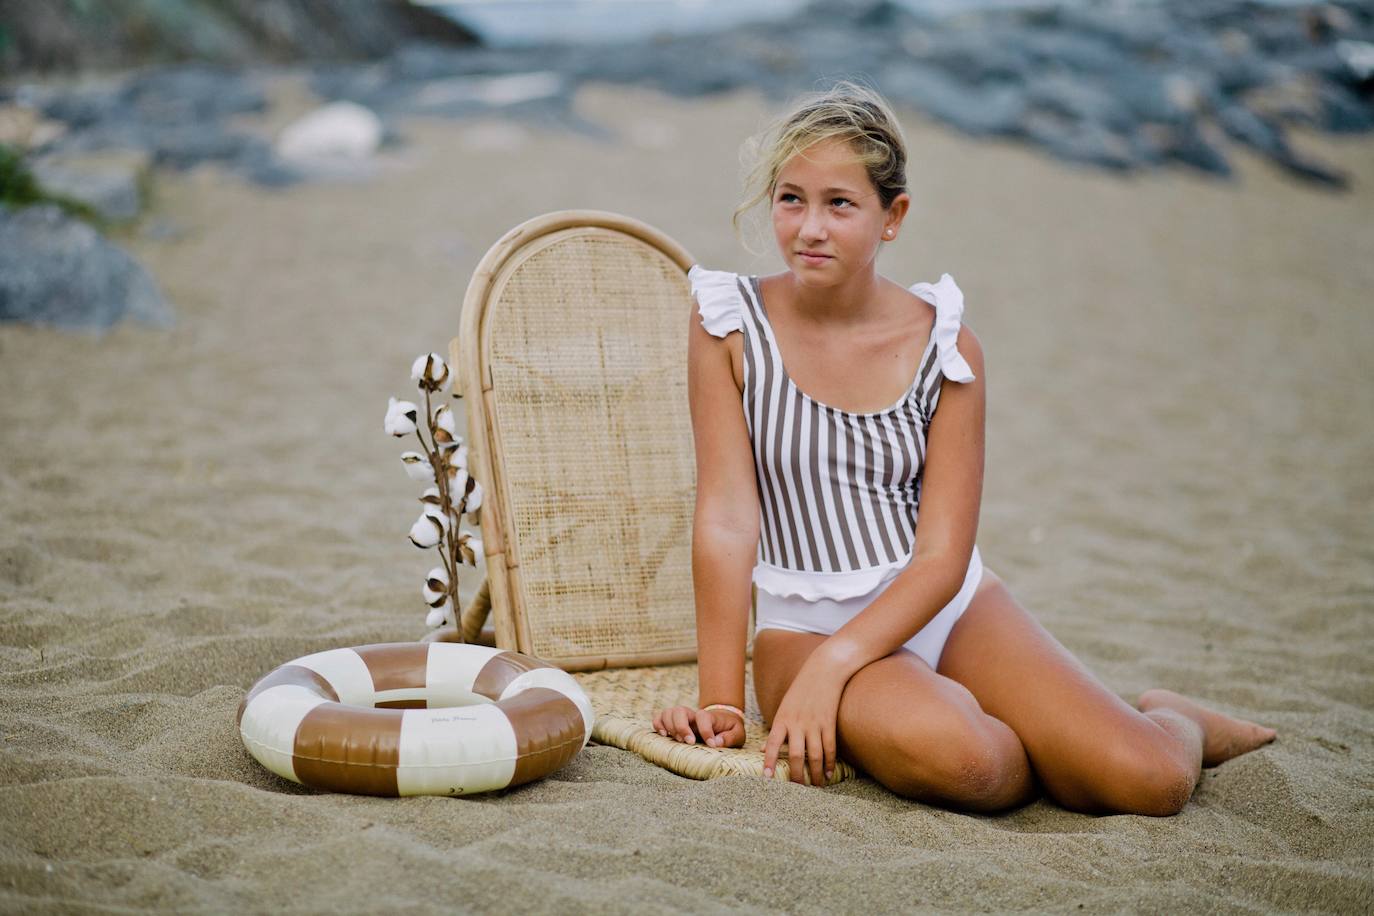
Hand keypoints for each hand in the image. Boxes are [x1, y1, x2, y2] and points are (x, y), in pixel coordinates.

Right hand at [652, 704, 745, 748]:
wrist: (722, 721)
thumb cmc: (729, 729)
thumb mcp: (738, 734)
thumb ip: (730, 738)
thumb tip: (716, 742)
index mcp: (709, 716)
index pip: (703, 717)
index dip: (706, 731)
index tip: (711, 745)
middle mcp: (693, 715)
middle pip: (680, 710)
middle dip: (681, 727)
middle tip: (689, 742)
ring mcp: (682, 717)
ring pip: (668, 712)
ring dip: (669, 726)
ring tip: (676, 740)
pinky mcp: (673, 723)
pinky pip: (659, 718)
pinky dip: (658, 725)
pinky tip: (664, 735)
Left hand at [763, 655, 846, 787]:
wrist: (824, 671)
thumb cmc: (801, 690)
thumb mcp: (784, 707)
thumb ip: (776, 729)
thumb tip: (762, 749)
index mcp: (782, 719)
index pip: (772, 744)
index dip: (769, 762)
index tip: (766, 777)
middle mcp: (797, 723)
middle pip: (795, 756)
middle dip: (796, 775)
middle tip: (797, 789)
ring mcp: (815, 724)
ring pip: (815, 756)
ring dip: (815, 774)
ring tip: (816, 785)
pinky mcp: (829, 723)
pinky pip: (829, 748)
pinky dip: (829, 763)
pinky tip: (828, 773)